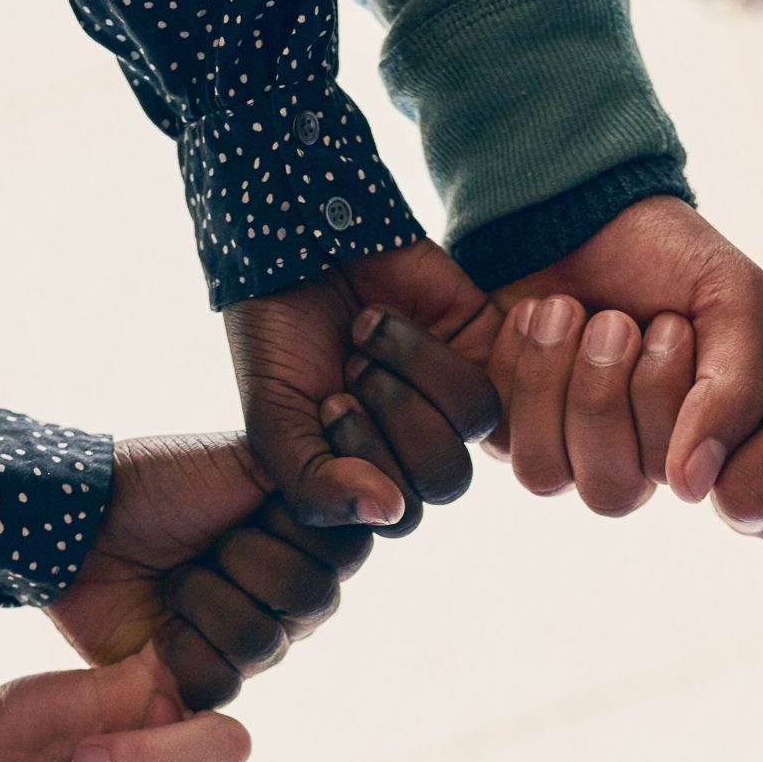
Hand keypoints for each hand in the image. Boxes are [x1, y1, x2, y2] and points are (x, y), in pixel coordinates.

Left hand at [47, 430, 376, 711]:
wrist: (75, 523)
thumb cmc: (159, 483)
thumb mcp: (247, 462)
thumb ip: (324, 479)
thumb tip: (396, 502)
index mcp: (309, 540)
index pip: (343, 553)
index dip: (294, 528)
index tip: (255, 498)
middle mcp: (290, 595)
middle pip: (310, 601)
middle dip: (245, 561)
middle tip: (207, 540)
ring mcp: (250, 638)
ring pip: (266, 643)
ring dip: (208, 598)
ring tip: (175, 576)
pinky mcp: (204, 678)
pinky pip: (223, 683)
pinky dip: (182, 647)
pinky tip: (161, 622)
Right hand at [224, 242, 500, 527]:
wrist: (293, 246)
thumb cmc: (278, 341)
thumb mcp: (275, 426)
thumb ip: (315, 489)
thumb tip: (386, 513)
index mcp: (373, 475)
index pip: (399, 515)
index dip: (363, 462)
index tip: (324, 402)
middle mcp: (418, 444)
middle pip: (443, 482)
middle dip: (388, 418)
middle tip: (349, 370)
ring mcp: (452, 397)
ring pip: (467, 429)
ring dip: (407, 375)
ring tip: (365, 336)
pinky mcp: (482, 348)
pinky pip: (488, 382)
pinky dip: (428, 351)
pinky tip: (388, 319)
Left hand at [488, 199, 762, 505]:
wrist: (585, 203)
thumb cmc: (669, 258)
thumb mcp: (732, 303)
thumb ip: (734, 395)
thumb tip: (692, 489)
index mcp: (687, 445)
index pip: (672, 476)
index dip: (662, 396)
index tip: (668, 322)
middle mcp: (622, 461)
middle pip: (609, 490)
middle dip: (604, 394)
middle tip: (612, 320)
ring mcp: (558, 448)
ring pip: (546, 473)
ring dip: (554, 381)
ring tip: (567, 311)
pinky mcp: (500, 424)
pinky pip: (499, 434)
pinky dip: (517, 364)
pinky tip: (534, 317)